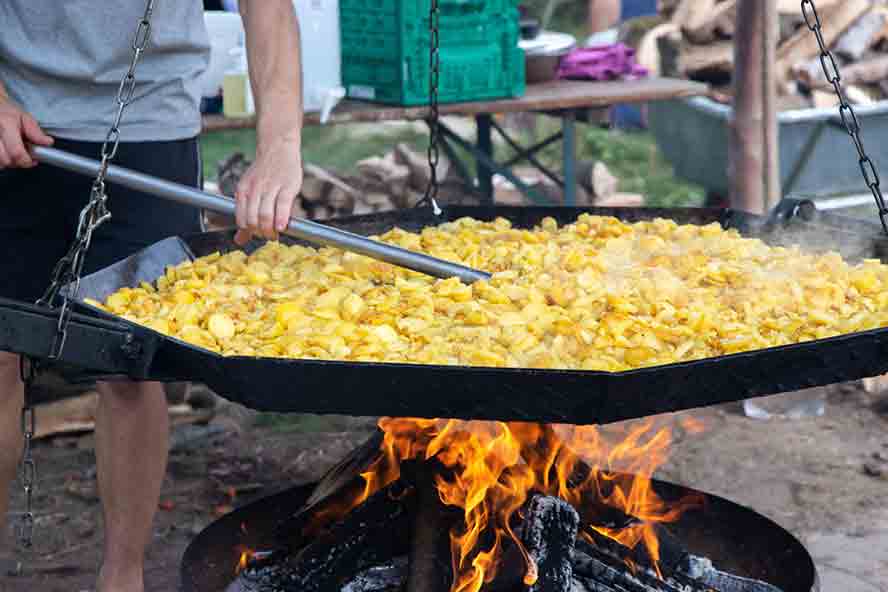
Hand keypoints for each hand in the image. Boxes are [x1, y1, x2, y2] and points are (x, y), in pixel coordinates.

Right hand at [0, 96, 52, 168]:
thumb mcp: (24, 117)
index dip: (26, 161)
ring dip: (8, 161)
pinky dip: (1, 159)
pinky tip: (5, 151)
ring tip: (13, 151)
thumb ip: (35, 131)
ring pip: (0, 163)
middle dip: (18, 161)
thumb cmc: (7, 112)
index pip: (17, 152)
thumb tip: (47, 142)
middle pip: (7, 160)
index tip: (32, 160)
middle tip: (23, 154)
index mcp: (6, 124)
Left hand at [234, 129, 303, 244]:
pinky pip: (282, 205)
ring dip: (270, 229)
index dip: (250, 231)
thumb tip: (238, 241)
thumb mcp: (249, 191)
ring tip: (276, 233)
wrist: (277, 148)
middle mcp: (255, 189)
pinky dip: (281, 219)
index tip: (258, 234)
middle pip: (253, 219)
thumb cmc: (264, 173)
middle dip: (260, 232)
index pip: (242, 219)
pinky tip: (282, 227)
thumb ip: (244, 215)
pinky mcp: (287, 186)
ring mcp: (271, 187)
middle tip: (268, 236)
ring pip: (265, 214)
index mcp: (243, 191)